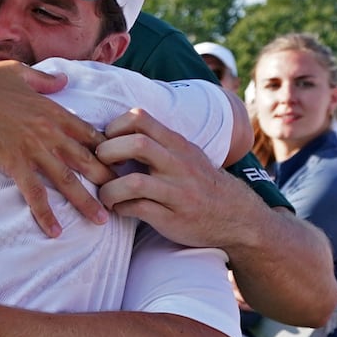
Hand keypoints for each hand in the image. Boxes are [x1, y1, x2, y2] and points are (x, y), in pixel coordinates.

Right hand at [0, 60, 111, 237]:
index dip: (107, 151)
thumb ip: (45, 80)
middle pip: (86, 159)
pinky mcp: (13, 162)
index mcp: (53, 110)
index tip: (120, 166)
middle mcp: (49, 131)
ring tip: (100, 220)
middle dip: (106, 180)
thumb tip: (64, 80)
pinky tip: (55, 230)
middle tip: (122, 198)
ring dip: (85, 202)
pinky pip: (34, 193)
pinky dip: (46, 213)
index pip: (90, 133)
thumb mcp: (20, 73)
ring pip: (66, 180)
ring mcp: (33, 148)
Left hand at [97, 108, 253, 248]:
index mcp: (177, 144)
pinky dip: (120, 208)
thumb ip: (157, 142)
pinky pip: (138, 209)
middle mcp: (178, 164)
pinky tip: (120, 208)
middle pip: (137, 143)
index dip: (114, 127)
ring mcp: (177, 192)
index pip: (140, 118)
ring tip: (106, 194)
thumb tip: (113, 132)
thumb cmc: (199, 183)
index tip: (106, 142)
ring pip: (133, 182)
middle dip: (107, 153)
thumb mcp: (185, 154)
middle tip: (100, 167)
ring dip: (109, 189)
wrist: (236, 217)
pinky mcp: (173, 218)